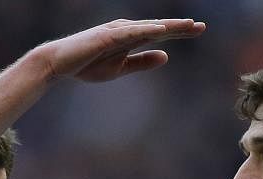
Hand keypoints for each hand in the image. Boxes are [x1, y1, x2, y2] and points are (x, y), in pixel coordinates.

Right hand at [33, 18, 205, 83]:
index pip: (159, 34)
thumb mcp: (120, 67)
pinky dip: (146, 30)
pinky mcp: (106, 35)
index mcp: (131, 39)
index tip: (199, 30)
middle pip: (158, 28)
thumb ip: (142, 62)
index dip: (179, 32)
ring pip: (148, 28)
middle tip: (202, 27)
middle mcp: (126, 30)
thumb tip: (166, 56)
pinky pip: (130, 33)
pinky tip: (161, 31)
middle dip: (179, 27)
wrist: (60, 64)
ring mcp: (117, 31)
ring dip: (167, 26)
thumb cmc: (87, 65)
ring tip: (187, 26)